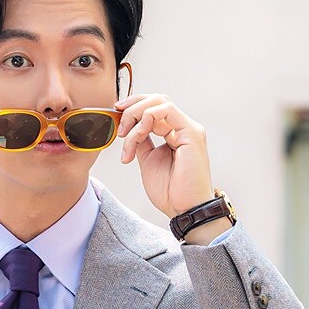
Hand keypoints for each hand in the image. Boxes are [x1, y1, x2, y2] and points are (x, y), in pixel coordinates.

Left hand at [115, 93, 214, 219]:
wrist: (184, 209)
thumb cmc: (171, 192)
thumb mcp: (148, 160)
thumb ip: (142, 142)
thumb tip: (130, 129)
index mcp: (175, 133)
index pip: (155, 107)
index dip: (133, 107)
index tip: (117, 114)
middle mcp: (183, 128)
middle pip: (157, 99)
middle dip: (132, 106)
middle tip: (119, 124)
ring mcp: (189, 129)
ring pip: (160, 101)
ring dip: (136, 114)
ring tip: (127, 136)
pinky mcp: (191, 133)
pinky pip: (166, 110)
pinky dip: (147, 118)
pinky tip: (139, 134)